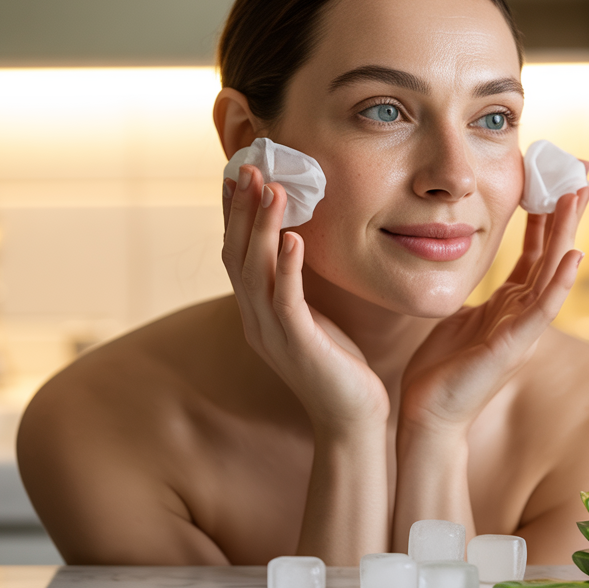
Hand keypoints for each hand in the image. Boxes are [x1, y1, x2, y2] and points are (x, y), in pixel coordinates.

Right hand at [222, 166, 389, 436]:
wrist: (354, 421)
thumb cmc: (341, 367)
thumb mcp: (315, 317)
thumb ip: (300, 283)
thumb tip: (299, 240)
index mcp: (257, 312)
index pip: (236, 252)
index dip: (234, 211)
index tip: (239, 171)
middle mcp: (256, 320)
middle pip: (236, 255)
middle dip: (242, 209)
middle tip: (249, 166)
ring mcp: (274, 334)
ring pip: (255, 272)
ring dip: (262, 227)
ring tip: (272, 188)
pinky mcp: (298, 346)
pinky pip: (286, 301)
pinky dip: (288, 268)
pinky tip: (294, 239)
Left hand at [398, 185, 588, 433]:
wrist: (427, 415)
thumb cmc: (439, 372)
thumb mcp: (459, 318)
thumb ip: (473, 296)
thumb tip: (463, 268)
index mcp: (511, 304)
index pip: (536, 250)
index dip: (546, 214)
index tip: (554, 178)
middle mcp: (524, 313)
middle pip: (553, 252)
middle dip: (567, 212)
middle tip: (584, 172)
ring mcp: (523, 329)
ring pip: (553, 272)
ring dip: (567, 232)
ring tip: (579, 196)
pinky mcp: (514, 346)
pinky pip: (543, 310)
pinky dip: (560, 283)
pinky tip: (575, 256)